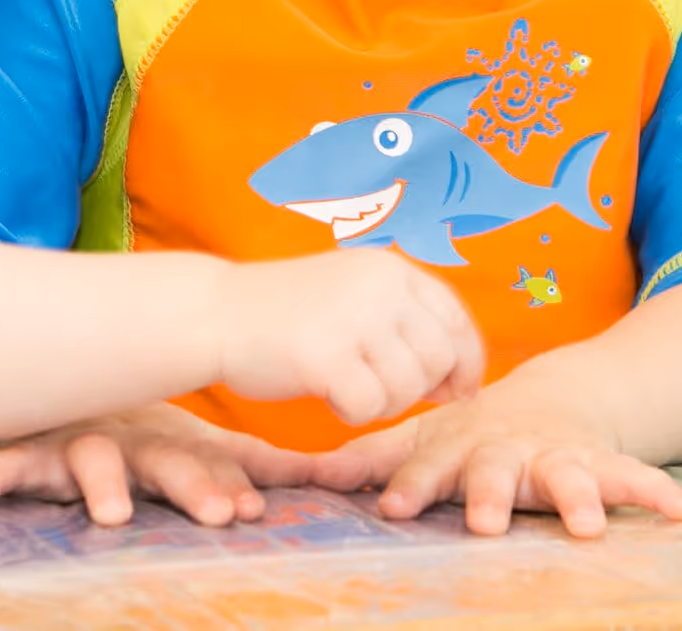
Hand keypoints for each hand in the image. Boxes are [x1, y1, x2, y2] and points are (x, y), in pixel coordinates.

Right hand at [0, 402, 315, 527]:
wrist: (75, 384)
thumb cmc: (150, 435)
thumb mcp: (204, 450)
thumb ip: (264, 468)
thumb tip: (339, 473)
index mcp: (178, 444)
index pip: (213, 465)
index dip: (232, 486)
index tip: (252, 513)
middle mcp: (134, 440)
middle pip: (167, 461)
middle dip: (192, 486)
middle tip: (218, 512)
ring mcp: (84, 442)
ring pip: (93, 459)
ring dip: (102, 484)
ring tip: (111, 514)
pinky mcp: (34, 451)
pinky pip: (10, 463)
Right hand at [213, 250, 482, 427]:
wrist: (215, 312)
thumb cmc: (289, 315)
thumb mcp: (356, 297)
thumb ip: (406, 325)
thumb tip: (462, 384)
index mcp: (391, 268)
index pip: (456, 320)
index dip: (466, 362)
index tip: (456, 391)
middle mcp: (380, 286)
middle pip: (438, 359)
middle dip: (418, 389)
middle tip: (378, 391)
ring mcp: (353, 319)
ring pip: (407, 387)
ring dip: (382, 404)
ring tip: (348, 388)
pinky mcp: (324, 356)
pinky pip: (369, 408)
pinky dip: (351, 413)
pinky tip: (326, 394)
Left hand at [309, 380, 681, 538]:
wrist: (551, 398)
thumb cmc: (472, 432)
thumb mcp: (424, 438)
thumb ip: (372, 458)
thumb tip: (308, 474)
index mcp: (461, 443)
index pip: (431, 462)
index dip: (415, 483)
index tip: (397, 508)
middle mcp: (510, 449)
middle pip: (498, 469)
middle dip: (492, 494)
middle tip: (486, 522)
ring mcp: (558, 456)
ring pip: (568, 474)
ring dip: (578, 497)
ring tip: (588, 526)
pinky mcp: (603, 464)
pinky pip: (635, 476)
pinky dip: (661, 492)